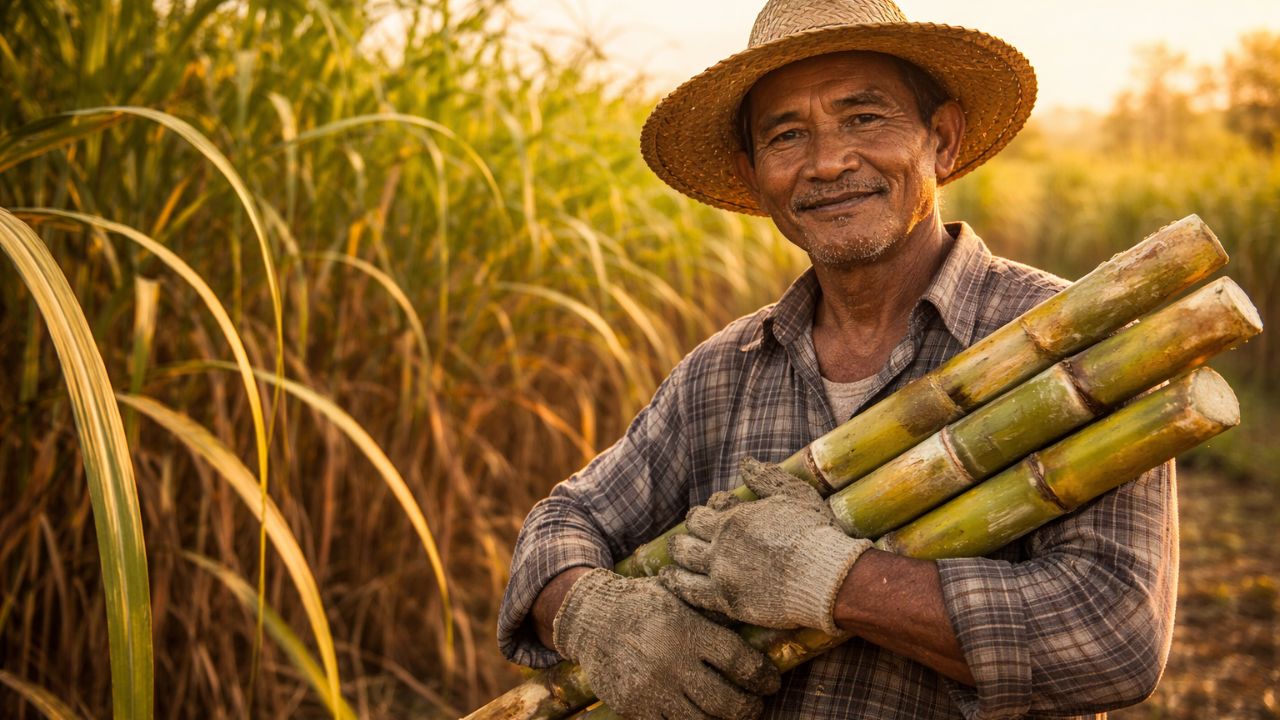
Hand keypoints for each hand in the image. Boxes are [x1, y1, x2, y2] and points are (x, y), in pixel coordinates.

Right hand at [552, 568, 779, 719]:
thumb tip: (755, 623)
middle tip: (755, 705)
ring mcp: (653, 688)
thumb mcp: (679, 597)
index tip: (770, 682)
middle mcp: (672, 661)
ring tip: (732, 716)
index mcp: (688, 630)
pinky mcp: (634, 707)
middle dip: (749, 708)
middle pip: (727, 701)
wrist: (591, 617)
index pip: (739, 661)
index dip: (762, 677)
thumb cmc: (643, 604)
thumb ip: (711, 613)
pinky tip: (698, 719)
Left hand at [661, 458, 871, 633]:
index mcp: (735, 518)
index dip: (710, 509)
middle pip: (691, 532)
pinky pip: (690, 592)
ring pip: (684, 559)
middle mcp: (721, 544)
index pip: (708, 509)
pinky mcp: (726, 601)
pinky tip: (667, 578)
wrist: (825, 577)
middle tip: (690, 533)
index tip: (716, 512)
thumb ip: (766, 478)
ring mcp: (721, 573)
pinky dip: (675, 582)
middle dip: (691, 529)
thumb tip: (744, 462)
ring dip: (677, 553)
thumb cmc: (814, 533)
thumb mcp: (793, 494)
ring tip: (675, 552)